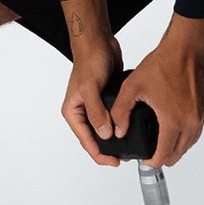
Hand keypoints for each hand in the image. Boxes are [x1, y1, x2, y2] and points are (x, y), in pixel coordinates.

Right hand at [61, 35, 125, 166]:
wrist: (99, 42)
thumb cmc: (89, 60)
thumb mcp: (91, 88)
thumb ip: (96, 112)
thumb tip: (105, 134)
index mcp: (72, 112)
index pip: (85, 140)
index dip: (100, 154)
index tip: (114, 162)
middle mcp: (83, 111)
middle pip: (95, 138)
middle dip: (108, 149)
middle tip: (124, 157)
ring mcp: (96, 106)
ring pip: (105, 130)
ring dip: (115, 138)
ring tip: (129, 146)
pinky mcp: (107, 100)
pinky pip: (113, 118)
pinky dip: (120, 124)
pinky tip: (131, 128)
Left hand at [110, 42, 203, 167]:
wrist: (187, 47)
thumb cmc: (164, 63)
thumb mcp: (133, 86)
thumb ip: (121, 111)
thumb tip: (118, 130)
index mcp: (173, 121)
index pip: (163, 155)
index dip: (151, 161)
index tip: (144, 159)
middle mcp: (191, 122)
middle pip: (178, 154)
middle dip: (163, 156)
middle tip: (151, 151)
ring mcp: (200, 116)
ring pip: (189, 144)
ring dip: (176, 146)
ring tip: (161, 140)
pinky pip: (196, 130)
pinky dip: (186, 133)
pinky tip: (174, 125)